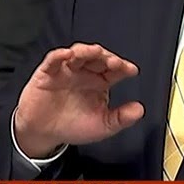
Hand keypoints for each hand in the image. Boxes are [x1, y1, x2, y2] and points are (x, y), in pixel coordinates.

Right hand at [13, 43, 142, 157]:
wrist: (44, 133)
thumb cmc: (72, 126)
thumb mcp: (102, 126)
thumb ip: (121, 118)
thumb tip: (140, 110)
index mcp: (99, 82)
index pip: (114, 70)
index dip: (123, 67)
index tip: (131, 70)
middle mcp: (84, 73)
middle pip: (98, 57)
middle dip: (106, 56)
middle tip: (113, 62)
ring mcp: (66, 71)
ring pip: (78, 54)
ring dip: (86, 51)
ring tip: (94, 52)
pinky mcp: (48, 73)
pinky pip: (53, 60)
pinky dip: (59, 55)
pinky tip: (67, 55)